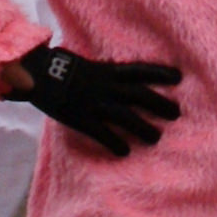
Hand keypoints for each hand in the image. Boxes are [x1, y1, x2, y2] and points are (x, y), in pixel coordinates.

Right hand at [18, 42, 182, 156]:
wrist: (37, 73)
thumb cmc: (60, 68)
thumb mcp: (86, 65)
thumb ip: (103, 73)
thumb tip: (119, 78)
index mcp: (107, 71)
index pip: (139, 70)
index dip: (160, 73)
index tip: (179, 77)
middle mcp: (105, 86)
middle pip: (139, 95)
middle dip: (159, 103)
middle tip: (176, 113)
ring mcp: (94, 103)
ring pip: (126, 116)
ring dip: (143, 128)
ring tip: (157, 138)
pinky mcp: (81, 118)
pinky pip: (102, 133)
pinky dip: (115, 142)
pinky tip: (125, 151)